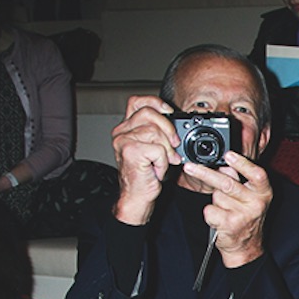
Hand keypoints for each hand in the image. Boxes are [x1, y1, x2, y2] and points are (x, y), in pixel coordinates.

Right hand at [110, 95, 180, 225]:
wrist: (137, 196)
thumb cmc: (147, 174)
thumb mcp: (155, 148)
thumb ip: (159, 133)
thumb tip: (177, 123)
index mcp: (127, 128)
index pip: (137, 102)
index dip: (155, 103)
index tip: (168, 111)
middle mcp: (121, 131)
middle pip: (150, 114)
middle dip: (168, 129)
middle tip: (174, 146)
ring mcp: (123, 140)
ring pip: (155, 132)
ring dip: (166, 151)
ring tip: (162, 163)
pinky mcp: (130, 151)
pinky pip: (157, 149)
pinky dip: (163, 162)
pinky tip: (157, 170)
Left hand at [181, 152, 270, 266]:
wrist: (246, 246)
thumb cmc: (245, 217)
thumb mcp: (249, 197)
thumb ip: (238, 180)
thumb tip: (223, 165)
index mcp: (264, 192)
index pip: (257, 175)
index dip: (242, 163)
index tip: (228, 155)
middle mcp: (257, 203)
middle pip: (228, 183)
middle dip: (205, 174)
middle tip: (190, 167)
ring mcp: (244, 215)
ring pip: (217, 196)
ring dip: (215, 200)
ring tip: (224, 208)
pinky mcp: (231, 225)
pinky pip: (210, 210)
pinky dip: (209, 213)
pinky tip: (218, 219)